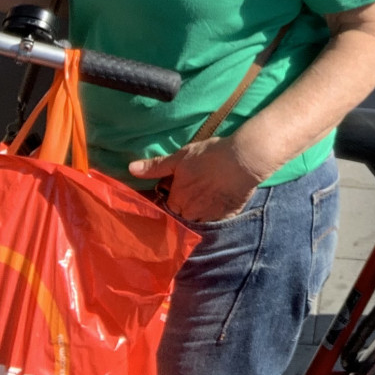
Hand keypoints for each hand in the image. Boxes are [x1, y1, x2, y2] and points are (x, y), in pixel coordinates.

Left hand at [130, 137, 266, 222]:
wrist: (244, 159)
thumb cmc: (209, 156)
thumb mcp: (180, 157)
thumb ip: (156, 166)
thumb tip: (130, 169)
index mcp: (178, 200)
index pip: (168, 205)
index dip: (173, 195)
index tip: (180, 186)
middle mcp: (192, 212)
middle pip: (183, 214)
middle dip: (186, 204)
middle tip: (195, 187)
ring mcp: (211, 216)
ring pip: (200, 217)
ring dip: (201, 209)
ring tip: (209, 192)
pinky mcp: (228, 215)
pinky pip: (218, 218)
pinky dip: (217, 211)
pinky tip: (222, 197)